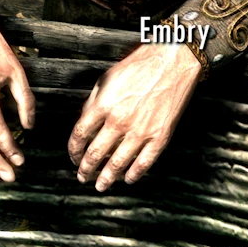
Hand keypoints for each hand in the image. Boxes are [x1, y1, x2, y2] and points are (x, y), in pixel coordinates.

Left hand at [68, 42, 202, 190]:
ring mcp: (141, 131)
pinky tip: (128, 179)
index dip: (73, 150)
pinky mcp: (160, 136)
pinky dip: (134, 174)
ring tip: (100, 185)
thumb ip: (94, 101)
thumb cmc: (141, 64)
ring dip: (106, 178)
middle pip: (95, 154)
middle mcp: (119, 121)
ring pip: (117, 164)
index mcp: (103, 105)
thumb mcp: (107, 77)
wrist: (174, 61)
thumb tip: (86, 120)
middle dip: (85, 169)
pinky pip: (144, 163)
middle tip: (82, 176)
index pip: (80, 135)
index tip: (73, 156)